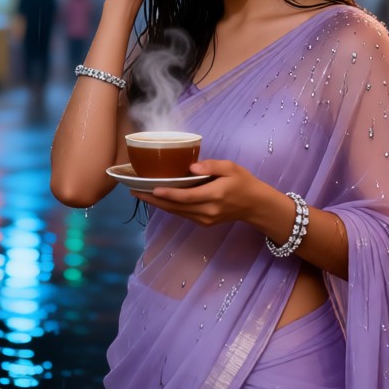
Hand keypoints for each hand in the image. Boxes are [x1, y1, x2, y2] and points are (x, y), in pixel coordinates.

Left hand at [135, 159, 268, 226]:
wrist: (255, 205)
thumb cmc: (243, 182)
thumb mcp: (231, 167)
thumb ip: (211, 166)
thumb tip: (191, 166)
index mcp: (214, 196)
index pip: (186, 197)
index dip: (167, 194)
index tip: (151, 188)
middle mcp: (207, 211)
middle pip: (175, 207)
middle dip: (153, 199)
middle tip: (134, 190)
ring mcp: (205, 219)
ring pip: (176, 213)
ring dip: (158, 204)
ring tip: (140, 194)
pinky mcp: (204, 222)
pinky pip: (182, 214)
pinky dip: (168, 207)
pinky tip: (157, 199)